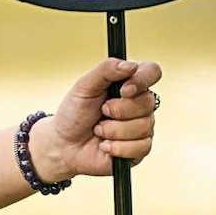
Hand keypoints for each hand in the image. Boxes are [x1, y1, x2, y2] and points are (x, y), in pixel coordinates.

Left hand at [30, 58, 161, 183]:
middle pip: (148, 102)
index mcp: (130, 83)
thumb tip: (131, 65)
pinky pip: (141, 147)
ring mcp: (142, 127)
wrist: (64, 144)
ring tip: (99, 130)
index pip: (152, 72)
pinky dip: (117, 147)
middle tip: (102, 112)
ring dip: (113, 130)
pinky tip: (105, 145)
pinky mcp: (139, 149)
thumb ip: (105, 70)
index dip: (142, 80)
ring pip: (144, 126)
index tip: (123, 90)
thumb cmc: (74, 113)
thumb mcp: (84, 86)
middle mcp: (140, 104)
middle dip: (118, 110)